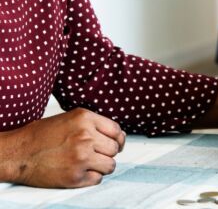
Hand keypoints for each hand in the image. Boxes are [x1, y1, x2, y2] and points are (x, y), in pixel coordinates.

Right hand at [4, 108, 125, 187]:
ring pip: (110, 165)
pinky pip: (98, 179)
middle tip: (96, 154)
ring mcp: (81, 157)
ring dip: (102, 166)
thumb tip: (120, 136)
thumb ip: (94, 124)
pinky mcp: (75, 177)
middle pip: (114, 149)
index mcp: (85, 118)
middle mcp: (86, 136)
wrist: (19, 153)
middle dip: (107, 152)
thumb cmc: (43, 135)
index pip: (116, 130)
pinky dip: (91, 177)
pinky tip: (80, 171)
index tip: (115, 144)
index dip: (118, 139)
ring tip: (88, 163)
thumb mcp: (71, 118)